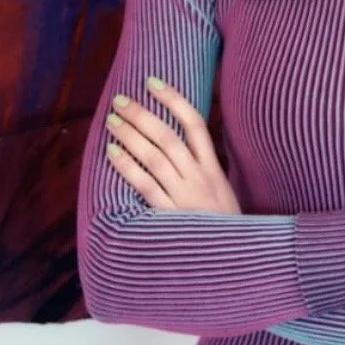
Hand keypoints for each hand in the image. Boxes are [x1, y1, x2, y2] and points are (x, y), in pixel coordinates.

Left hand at [104, 77, 240, 213]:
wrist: (233, 261)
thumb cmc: (222, 226)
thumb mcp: (221, 192)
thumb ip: (202, 169)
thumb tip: (178, 144)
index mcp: (213, 169)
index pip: (195, 124)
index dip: (173, 100)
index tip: (152, 83)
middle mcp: (199, 177)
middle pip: (168, 136)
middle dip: (141, 114)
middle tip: (120, 99)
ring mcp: (185, 195)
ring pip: (155, 156)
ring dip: (131, 135)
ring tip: (112, 121)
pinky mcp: (170, 215)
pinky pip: (146, 185)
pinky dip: (128, 167)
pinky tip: (112, 153)